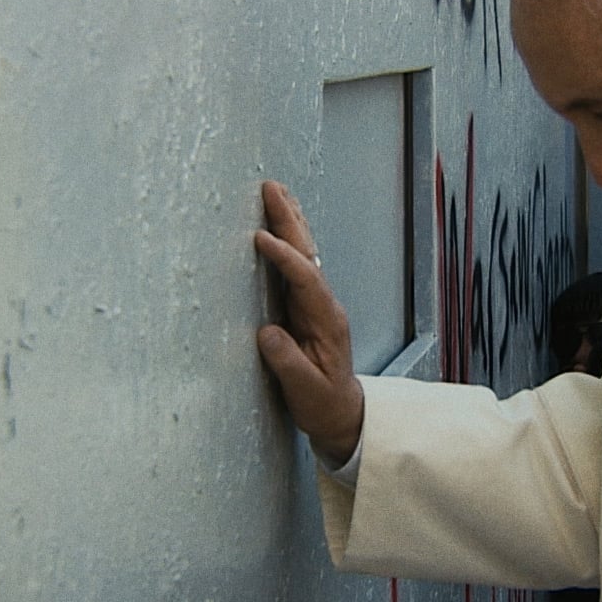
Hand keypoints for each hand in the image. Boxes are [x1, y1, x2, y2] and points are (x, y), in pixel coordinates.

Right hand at [255, 180, 364, 463]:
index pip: (305, 280)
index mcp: (326, 321)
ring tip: (275, 192)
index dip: (284, 258)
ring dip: (290, 222)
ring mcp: (317, 303)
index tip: (260, 239)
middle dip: (289, 220)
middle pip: (308, 254)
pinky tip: (279, 224)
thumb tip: (266, 333)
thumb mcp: (304, 390)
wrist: (340, 412)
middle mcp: (324, 305)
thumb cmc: (322, 403)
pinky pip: (297, 265)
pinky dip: (288, 240)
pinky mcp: (306, 306)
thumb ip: (287, 362)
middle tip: (271, 188)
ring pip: (304, 254)